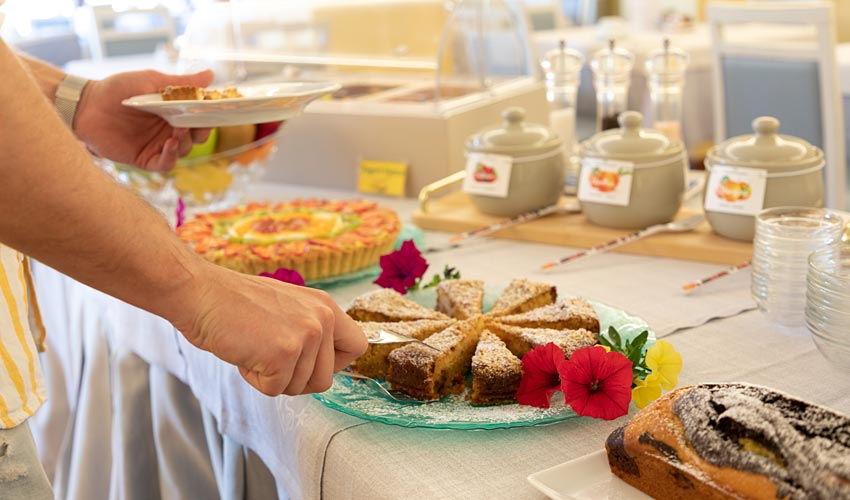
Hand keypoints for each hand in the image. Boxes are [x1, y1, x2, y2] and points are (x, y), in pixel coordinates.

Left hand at [74, 69, 214, 172]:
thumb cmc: (118, 89)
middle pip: (197, 137)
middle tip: (198, 123)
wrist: (86, 105)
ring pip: (185, 150)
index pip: (199, 118)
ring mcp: (157, 145)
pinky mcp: (145, 159)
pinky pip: (166, 163)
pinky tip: (170, 144)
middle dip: (201, 131)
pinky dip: (172, 156)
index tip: (213, 110)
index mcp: (173, 112)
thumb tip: (211, 75)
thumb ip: (182, 83)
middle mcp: (168, 130)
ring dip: (186, 142)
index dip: (208, 116)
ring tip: (178, 131)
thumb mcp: (152, 81)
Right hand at [172, 265, 367, 395]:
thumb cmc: (235, 304)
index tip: (309, 363)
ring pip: (300, 388)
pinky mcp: (284, 353)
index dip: (335, 364)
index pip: (357, 346)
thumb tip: (324, 364)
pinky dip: (254, 380)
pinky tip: (244, 353)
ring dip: (272, 378)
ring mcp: (306, 335)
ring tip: (254, 347)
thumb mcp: (288, 308)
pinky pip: (275, 390)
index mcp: (326, 306)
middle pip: (325, 379)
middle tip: (268, 356)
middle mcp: (323, 319)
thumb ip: (310, 330)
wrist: (200, 293)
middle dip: (295, 379)